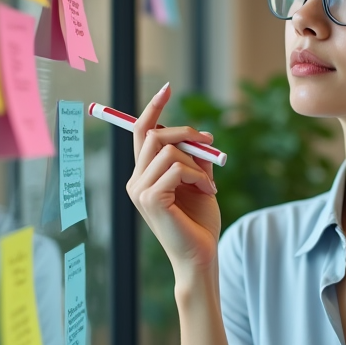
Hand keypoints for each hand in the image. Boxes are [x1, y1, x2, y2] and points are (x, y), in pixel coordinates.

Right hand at [126, 83, 220, 286]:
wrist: (200, 256)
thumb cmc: (200, 223)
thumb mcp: (199, 182)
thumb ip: (195, 158)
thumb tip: (201, 135)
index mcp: (144, 176)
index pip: (141, 133)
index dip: (152, 109)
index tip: (167, 88)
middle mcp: (136, 182)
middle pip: (153, 135)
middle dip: (185, 133)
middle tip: (209, 143)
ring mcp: (140, 191)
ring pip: (167, 151)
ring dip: (196, 162)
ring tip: (209, 182)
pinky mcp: (151, 200)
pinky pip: (177, 168)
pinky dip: (197, 175)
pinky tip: (208, 190)